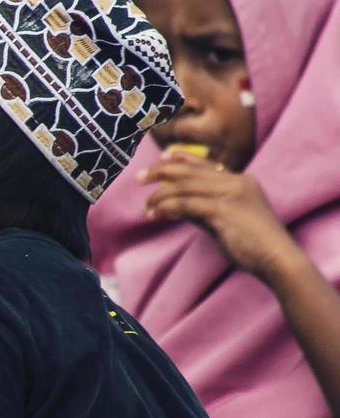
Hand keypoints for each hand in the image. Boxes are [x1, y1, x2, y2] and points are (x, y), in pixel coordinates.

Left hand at [140, 151, 300, 282]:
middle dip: (161, 172)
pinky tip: (155, 214)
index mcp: (241, 181)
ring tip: (145, 208)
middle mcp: (236, 182)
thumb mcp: (226, 221)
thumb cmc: (253, 245)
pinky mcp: (223, 209)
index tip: (162, 158)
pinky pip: (185, 203)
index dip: (181, 159)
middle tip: (139, 178)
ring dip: (160, 196)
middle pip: (190, 170)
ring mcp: (230, 194)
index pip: (206, 164)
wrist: (278, 259)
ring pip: (184, 186)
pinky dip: (166, 208)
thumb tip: (175, 207)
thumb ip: (203, 210)